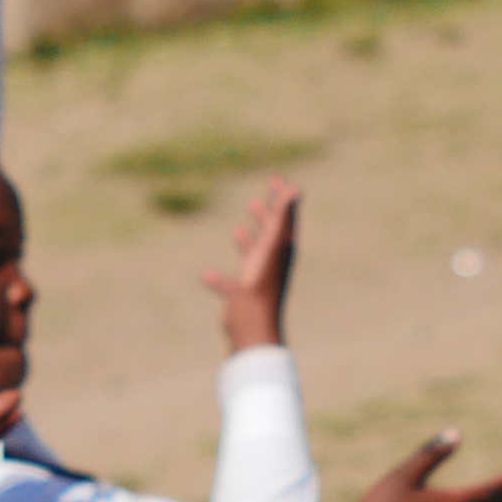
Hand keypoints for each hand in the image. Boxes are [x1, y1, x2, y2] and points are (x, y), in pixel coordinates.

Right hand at [203, 178, 298, 353]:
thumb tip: (295, 188)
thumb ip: (281, 215)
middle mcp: (272, 262)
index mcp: (281, 248)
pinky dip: (221, 278)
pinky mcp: (242, 296)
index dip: (281, 197)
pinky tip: (207, 274)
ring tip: (237, 230)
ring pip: (252, 257)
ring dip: (247, 243)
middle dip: (264, 218)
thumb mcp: (270, 243)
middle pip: (270, 235)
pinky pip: (231, 283)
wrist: (252, 322)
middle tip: (255, 201)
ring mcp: (257, 279)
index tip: (277, 179)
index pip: (284, 216)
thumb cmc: (261, 281)